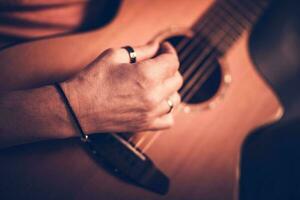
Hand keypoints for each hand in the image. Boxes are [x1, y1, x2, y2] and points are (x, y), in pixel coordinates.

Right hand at [62, 41, 182, 133]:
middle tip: (157, 64)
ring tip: (156, 83)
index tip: (164, 49)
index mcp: (147, 75)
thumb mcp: (115, 55)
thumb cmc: (93, 79)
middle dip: (169, 68)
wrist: (77, 108)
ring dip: (169, 88)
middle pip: (177, 79)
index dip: (169, 51)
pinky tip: (157, 103)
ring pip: (175, 99)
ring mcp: (151, 113)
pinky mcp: (145, 125)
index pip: (172, 61)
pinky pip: (169, 119)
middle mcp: (153, 95)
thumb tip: (157, 46)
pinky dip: (167, 110)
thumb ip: (141, 50)